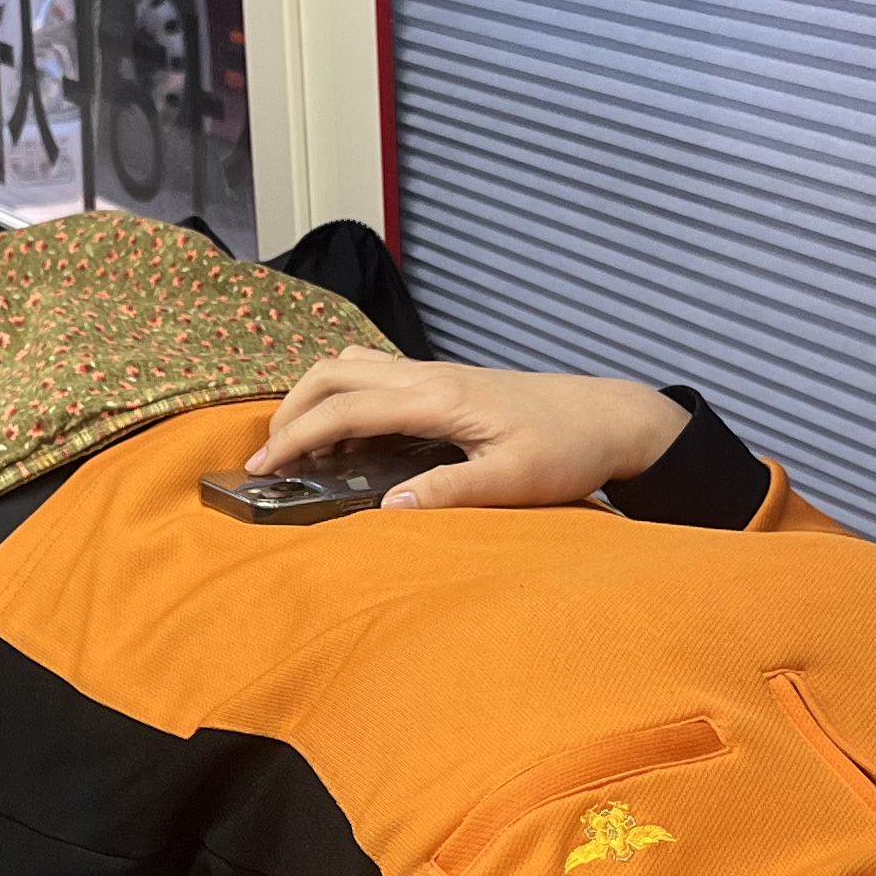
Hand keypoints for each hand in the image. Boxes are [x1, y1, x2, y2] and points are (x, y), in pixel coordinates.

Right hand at [249, 349, 688, 511]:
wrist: (611, 417)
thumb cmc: (570, 449)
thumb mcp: (514, 480)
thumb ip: (450, 491)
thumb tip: (385, 510)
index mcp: (439, 398)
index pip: (344, 408)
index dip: (296, 437)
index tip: (263, 468)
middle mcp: (430, 376)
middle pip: (333, 371)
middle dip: (290, 410)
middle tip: (270, 457)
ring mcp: (437, 373)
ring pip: (351, 366)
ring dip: (315, 398)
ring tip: (300, 449)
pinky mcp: (446, 382)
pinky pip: (376, 377)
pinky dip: (343, 398)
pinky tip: (347, 439)